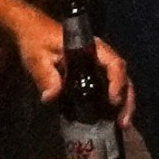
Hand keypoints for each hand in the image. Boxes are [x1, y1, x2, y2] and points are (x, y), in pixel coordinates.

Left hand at [13, 26, 138, 131]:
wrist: (32, 32)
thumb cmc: (37, 41)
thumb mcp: (38, 58)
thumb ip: (46, 76)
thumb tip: (51, 98)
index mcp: (93, 48)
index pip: (114, 64)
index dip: (117, 82)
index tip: (113, 101)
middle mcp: (101, 57)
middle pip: (123, 77)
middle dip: (127, 100)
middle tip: (124, 123)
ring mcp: (98, 65)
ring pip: (120, 83)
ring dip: (124, 104)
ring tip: (122, 125)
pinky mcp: (92, 73)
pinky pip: (107, 87)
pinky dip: (112, 104)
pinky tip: (110, 119)